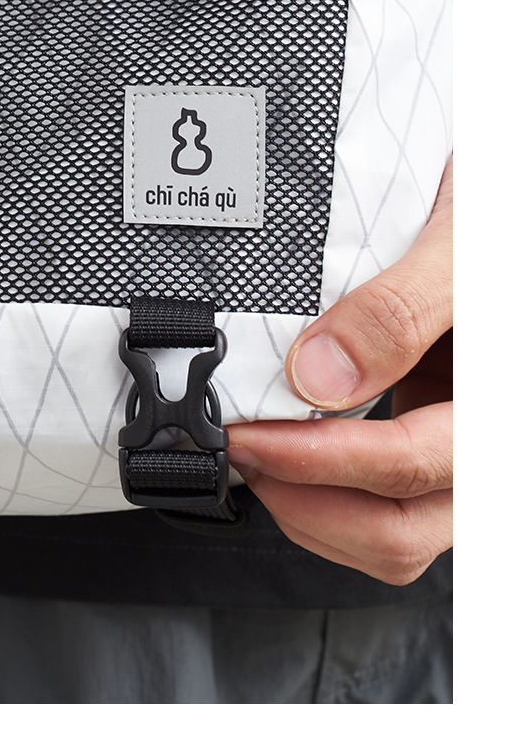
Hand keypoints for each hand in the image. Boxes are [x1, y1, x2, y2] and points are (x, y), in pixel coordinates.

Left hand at [226, 158, 451, 585]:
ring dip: (311, 508)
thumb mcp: (458, 242)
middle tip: (240, 451)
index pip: (410, 467)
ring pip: (389, 531)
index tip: (249, 436)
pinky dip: (325, 486)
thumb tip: (317, 374)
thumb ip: (398, 308)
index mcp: (498, 405)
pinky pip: (382, 498)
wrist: (489, 204)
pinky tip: (287, 441)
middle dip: (305, 502)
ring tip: (255, 453)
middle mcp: (486, 442)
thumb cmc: (493, 213)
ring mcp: (459, 446)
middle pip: (400, 532)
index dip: (319, 461)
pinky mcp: (432, 430)